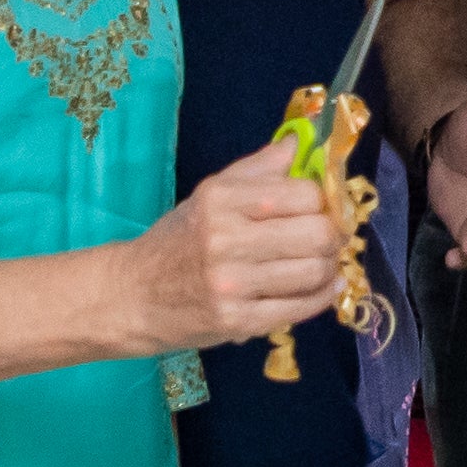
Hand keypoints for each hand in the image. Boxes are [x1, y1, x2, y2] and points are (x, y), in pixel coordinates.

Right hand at [135, 138, 350, 353]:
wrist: (133, 296)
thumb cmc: (177, 241)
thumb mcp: (209, 195)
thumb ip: (257, 169)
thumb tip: (297, 144)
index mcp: (222, 199)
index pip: (304, 194)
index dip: (322, 201)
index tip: (320, 209)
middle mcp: (226, 239)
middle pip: (317, 233)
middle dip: (332, 235)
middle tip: (327, 238)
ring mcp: (232, 284)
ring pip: (314, 272)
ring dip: (328, 268)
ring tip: (321, 263)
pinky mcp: (238, 321)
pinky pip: (301, 308)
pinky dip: (320, 297)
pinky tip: (319, 288)